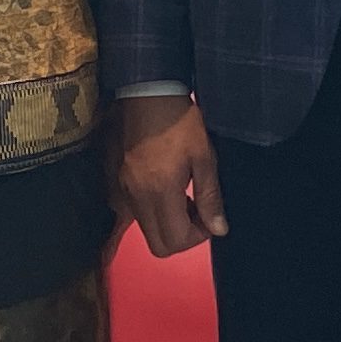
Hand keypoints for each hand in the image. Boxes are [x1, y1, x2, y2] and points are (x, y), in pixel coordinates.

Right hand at [112, 92, 225, 256]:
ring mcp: (126, 192)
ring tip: (185, 197)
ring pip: (147, 232)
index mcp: (160, 191)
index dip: (197, 237)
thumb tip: (218, 229)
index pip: (176, 240)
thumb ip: (210, 197)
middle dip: (182, 237)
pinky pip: (137, 215)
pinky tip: (169, 190)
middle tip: (198, 212)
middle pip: (158, 246)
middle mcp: (138, 197)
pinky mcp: (121, 183)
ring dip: (169, 226)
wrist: (148, 95)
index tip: (209, 216)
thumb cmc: (181, 123)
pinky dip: (156, 214)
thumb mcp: (205, 158)